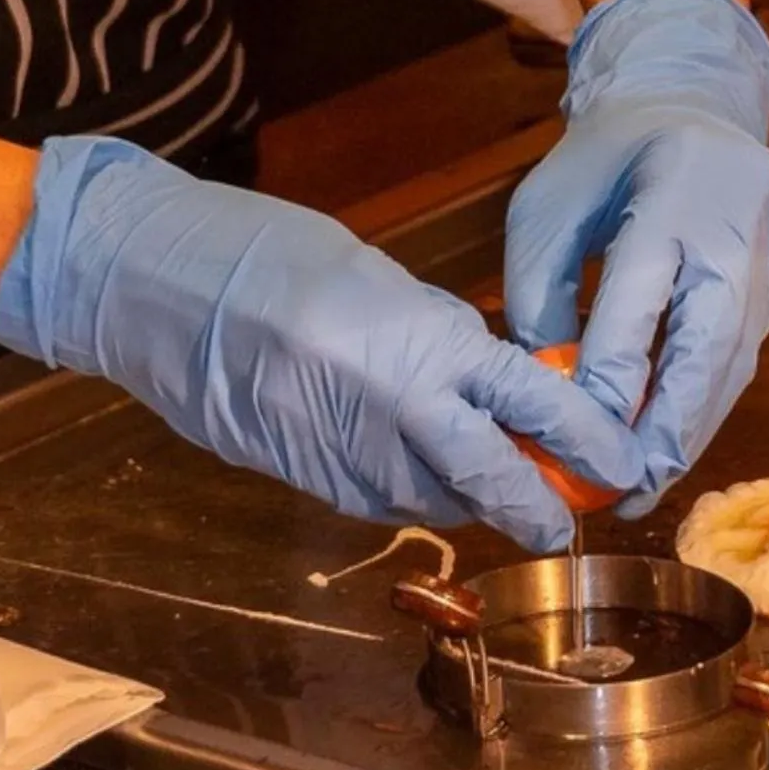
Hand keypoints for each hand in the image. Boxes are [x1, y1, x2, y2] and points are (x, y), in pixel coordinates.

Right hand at [0, 138, 645, 551]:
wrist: (148, 283)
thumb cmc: (262, 254)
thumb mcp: (375, 278)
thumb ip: (437, 337)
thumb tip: (489, 382)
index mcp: (416, 347)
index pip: (530, 409)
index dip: (586, 443)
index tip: (620, 463)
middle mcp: (387, 414)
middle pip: (490, 482)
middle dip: (539, 507)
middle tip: (569, 515)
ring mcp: (339, 456)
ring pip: (435, 501)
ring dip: (475, 498)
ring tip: (501, 484)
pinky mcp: (301, 478)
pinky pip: (379, 500)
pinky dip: (414, 491)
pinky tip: (420, 470)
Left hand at [504, 0, 768, 514]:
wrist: (695, 103)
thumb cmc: (606, 157)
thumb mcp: (548, 203)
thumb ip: (538, 290)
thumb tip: (543, 386)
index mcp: (673, 197)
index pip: (639, 304)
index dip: (608, 378)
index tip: (574, 438)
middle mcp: (734, 234)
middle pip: (705, 351)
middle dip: (665, 431)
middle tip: (625, 493)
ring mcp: (768, 264)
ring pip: (731, 369)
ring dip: (687, 435)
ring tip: (640, 489)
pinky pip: (738, 362)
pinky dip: (701, 410)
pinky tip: (664, 448)